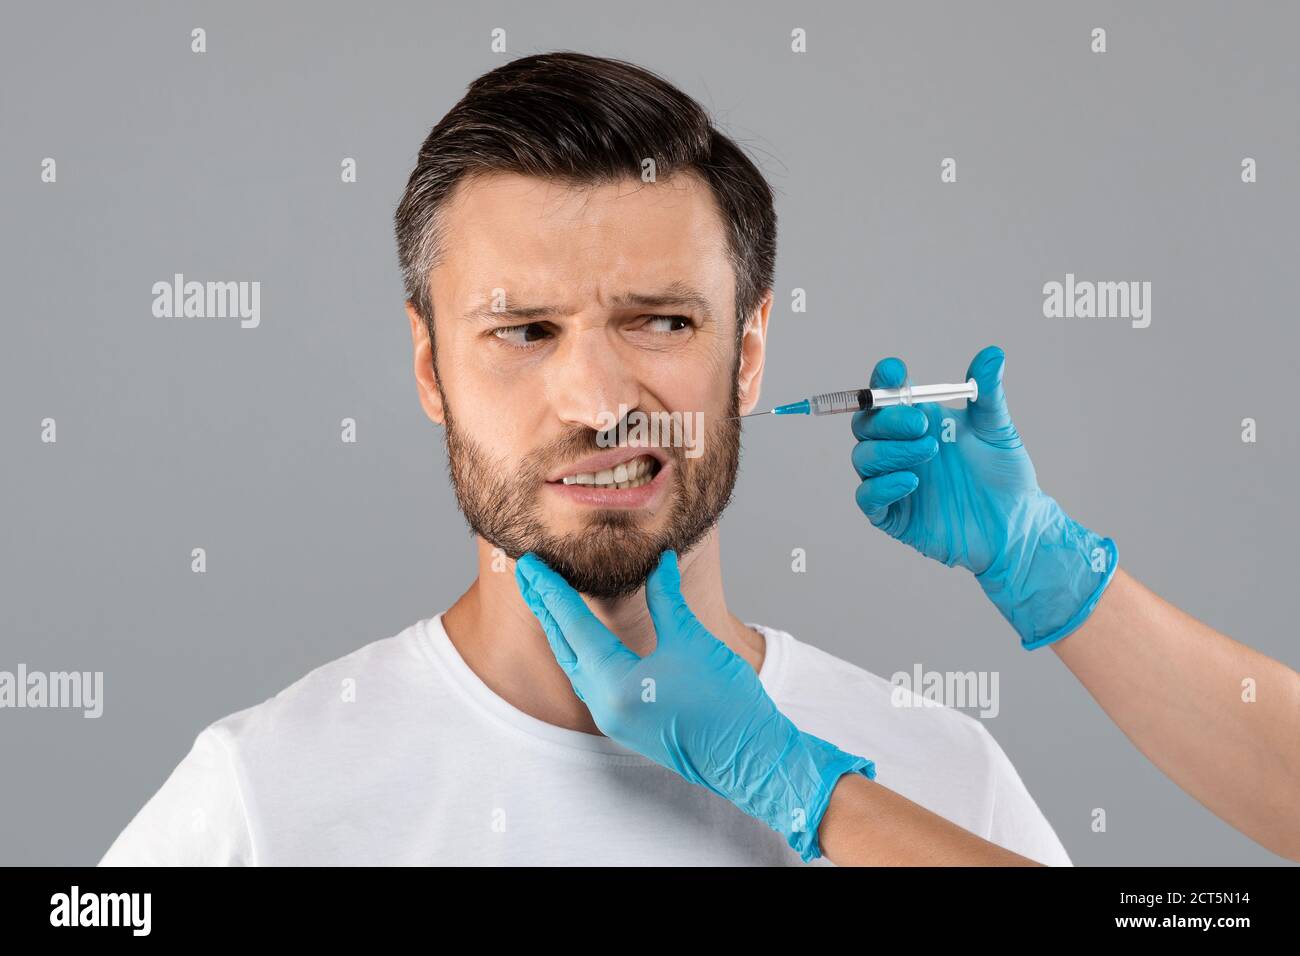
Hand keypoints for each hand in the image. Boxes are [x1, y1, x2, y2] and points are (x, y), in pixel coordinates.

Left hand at [515, 549, 874, 861]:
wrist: (750, 757)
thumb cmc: (726, 702)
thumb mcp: (691, 639)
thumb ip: (667, 599)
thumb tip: (659, 560)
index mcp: (614, 683)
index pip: (571, 625)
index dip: (550, 590)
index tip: (530, 563)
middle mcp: (604, 704)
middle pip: (564, 645)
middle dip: (544, 607)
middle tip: (527, 574)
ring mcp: (612, 719)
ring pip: (574, 665)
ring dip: (559, 631)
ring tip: (546, 600)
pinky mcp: (626, 724)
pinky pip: (589, 681)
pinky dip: (579, 652)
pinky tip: (581, 638)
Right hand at [850, 345, 1117, 648]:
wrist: (1016, 524)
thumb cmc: (1003, 474)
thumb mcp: (997, 429)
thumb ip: (987, 394)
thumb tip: (993, 353)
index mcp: (915, 421)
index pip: (884, 395)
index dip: (882, 381)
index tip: (896, 371)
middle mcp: (897, 448)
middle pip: (866, 424)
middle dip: (888, 419)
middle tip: (922, 423)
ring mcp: (891, 480)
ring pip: (864, 457)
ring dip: (890, 450)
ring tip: (930, 451)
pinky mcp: (892, 515)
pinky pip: (868, 497)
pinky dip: (883, 486)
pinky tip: (912, 481)